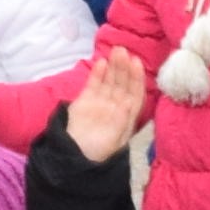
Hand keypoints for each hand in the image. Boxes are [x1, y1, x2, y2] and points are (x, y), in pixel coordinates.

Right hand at [58, 51, 151, 166]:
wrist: (74, 158)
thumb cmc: (98, 152)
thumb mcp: (114, 140)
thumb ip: (121, 121)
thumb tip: (127, 102)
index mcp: (127, 116)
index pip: (134, 93)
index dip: (136, 78)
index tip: (136, 63)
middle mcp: (116, 107)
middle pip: (122, 84)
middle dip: (124, 68)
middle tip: (123, 51)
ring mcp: (101, 102)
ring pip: (110, 81)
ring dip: (114, 66)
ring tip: (116, 51)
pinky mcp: (86, 100)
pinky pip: (94, 84)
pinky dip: (98, 74)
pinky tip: (102, 62)